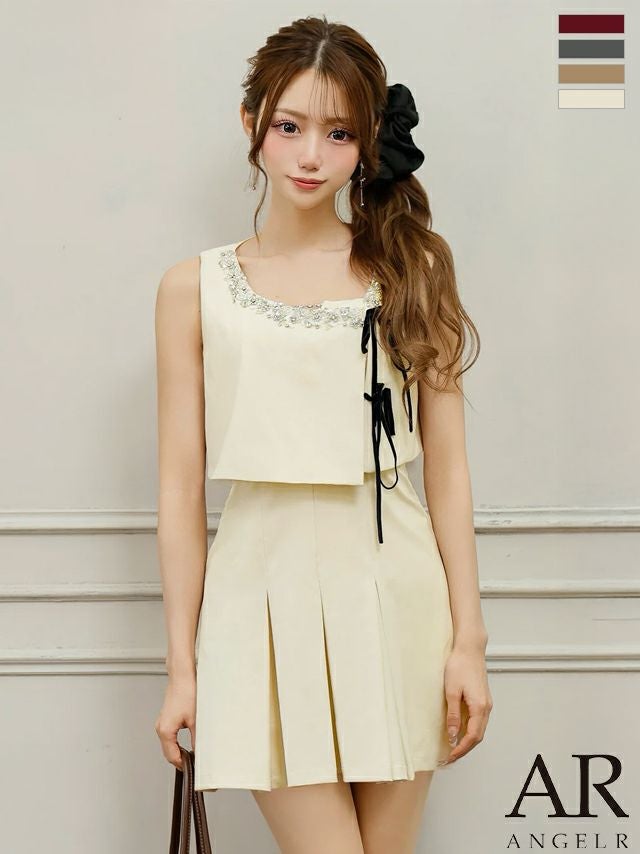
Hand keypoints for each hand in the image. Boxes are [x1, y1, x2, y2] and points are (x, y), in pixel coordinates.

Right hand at [154, 672, 195, 769]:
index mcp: (165, 731)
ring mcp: (163, 722)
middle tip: (195, 766)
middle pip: (169, 752)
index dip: (184, 765)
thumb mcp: (196, 719)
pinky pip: (170, 736)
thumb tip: (201, 753)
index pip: (172, 757)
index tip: (194, 771)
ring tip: (193, 756)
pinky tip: (188, 742)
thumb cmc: (187, 692)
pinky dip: (178, 742)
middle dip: (181, 760)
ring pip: (170, 744)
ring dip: (179, 751)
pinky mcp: (167, 717)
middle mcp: (161, 727)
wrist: (182, 675)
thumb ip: (197, 739)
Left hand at [438, 644, 492, 765]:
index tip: (450, 757)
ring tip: (453, 747)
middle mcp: (486, 708)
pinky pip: (478, 721)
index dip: (461, 749)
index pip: (472, 737)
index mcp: (480, 708)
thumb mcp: (451, 691)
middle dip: (464, 749)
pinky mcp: (482, 698)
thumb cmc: (459, 666)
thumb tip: (453, 735)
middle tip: (450, 757)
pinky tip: (459, 731)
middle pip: (478, 736)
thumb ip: (453, 715)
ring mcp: (486, 703)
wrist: (469, 648)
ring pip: (479, 729)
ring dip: (467, 740)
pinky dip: (469, 730)